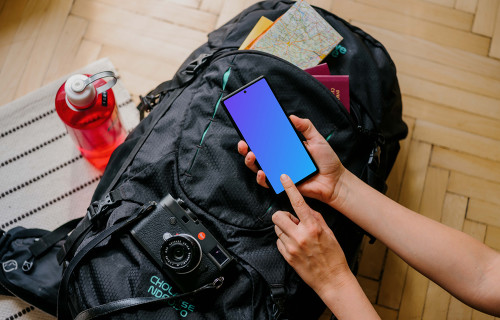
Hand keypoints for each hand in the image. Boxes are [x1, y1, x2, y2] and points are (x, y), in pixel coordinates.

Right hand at [237, 115, 345, 205]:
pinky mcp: (282, 184)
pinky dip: (262, 178)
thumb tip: (291, 116)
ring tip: (251, 155)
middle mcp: (279, 159)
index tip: (247, 128)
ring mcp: (279, 172)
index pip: (266, 140)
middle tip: (244, 143)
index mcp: (285, 148)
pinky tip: (262, 172)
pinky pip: (267, 182)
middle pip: (257, 153)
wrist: (335, 181)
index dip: (255, 135)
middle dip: (246, 148)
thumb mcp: (317, 139)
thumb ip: (305, 127)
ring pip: (258, 167)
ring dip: (250, 162)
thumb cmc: (327, 161)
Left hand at [272, 174, 351, 294]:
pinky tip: (295, 246)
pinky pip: (278, 242)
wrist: (332, 280)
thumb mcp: (329, 232)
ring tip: (297, 236)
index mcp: (313, 227)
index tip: (283, 177)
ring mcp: (291, 247)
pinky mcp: (286, 256)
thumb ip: (315, 218)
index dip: (290, 188)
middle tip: (292, 221)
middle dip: (283, 216)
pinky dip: (284, 241)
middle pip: (278, 216)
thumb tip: (304, 208)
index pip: (298, 203)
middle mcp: (300, 236)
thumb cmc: (333, 255)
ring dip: (284, 229)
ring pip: (277, 229)